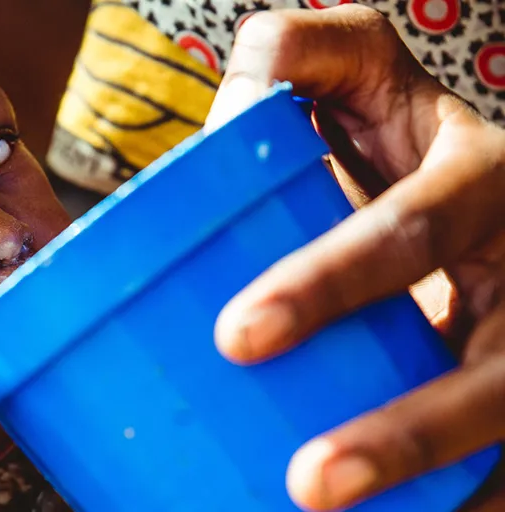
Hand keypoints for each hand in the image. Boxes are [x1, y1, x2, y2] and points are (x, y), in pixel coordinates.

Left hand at [206, 5, 504, 510]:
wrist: (484, 190)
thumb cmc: (408, 141)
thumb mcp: (372, 78)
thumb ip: (305, 57)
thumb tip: (243, 82)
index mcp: (483, 181)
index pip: (409, 236)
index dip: (329, 285)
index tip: (236, 337)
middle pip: (495, 368)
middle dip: (405, 431)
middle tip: (308, 482)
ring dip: (442, 487)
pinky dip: (473, 501)